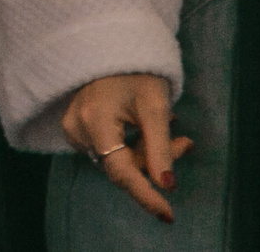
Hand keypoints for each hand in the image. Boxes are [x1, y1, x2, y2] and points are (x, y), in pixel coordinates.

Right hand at [61, 73, 196, 222]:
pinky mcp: (77, 128)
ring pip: (118, 160)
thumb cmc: (136, 71)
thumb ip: (160, 148)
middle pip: (122, 166)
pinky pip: (109, 150)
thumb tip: (167, 186)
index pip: (121, 171)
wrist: (112, 46)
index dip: (146, 195)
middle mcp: (78, 130)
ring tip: (172, 128)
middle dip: (155, 161)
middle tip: (185, 142)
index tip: (169, 214)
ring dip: (147, 152)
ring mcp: (74, 129)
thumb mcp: (155, 107)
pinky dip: (133, 146)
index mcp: (95, 122)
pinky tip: (148, 128)